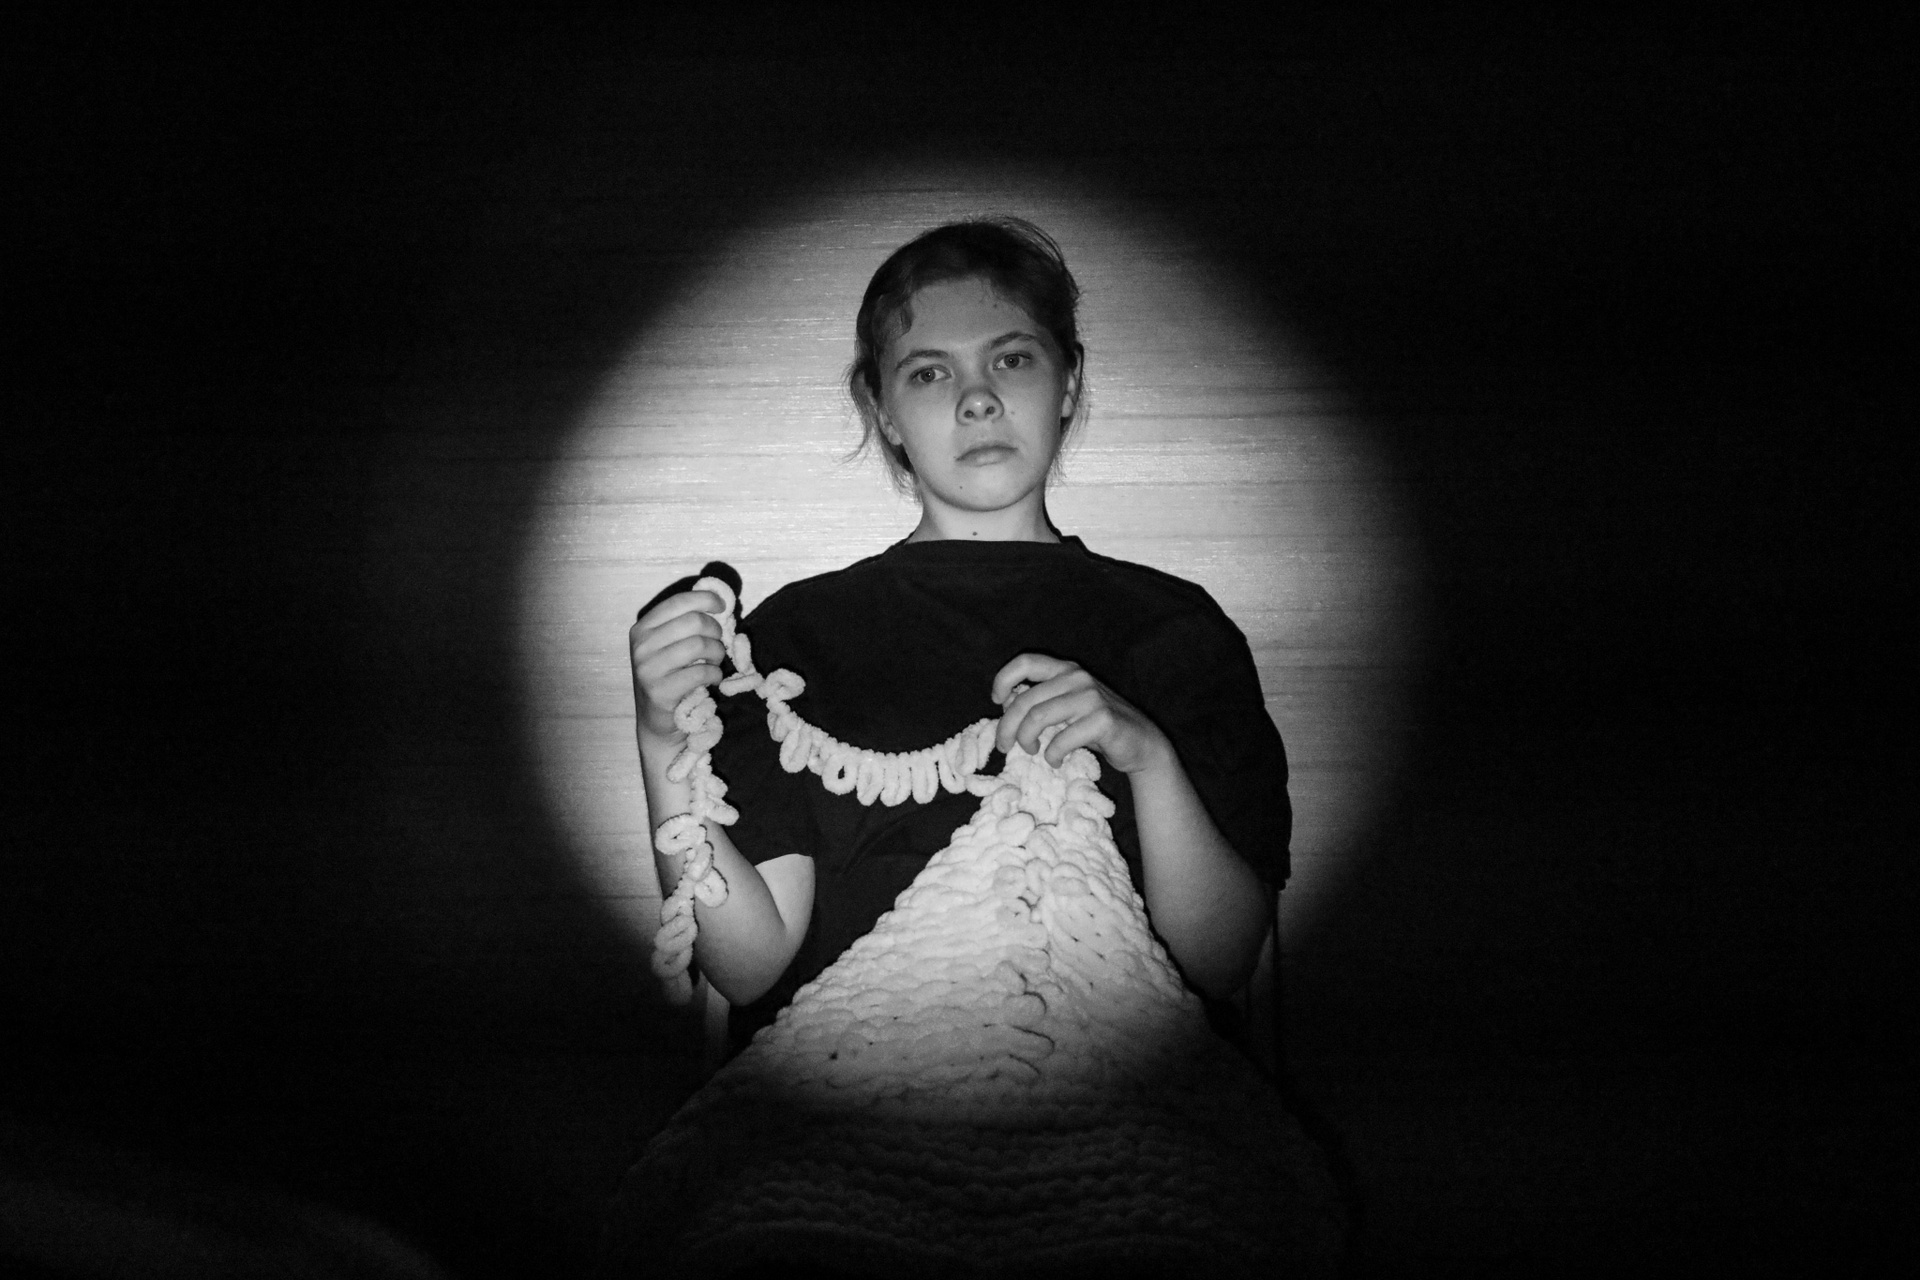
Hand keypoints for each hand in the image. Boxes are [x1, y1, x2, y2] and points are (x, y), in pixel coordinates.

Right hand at [629, 589, 728, 742]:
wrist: (656, 720)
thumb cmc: (670, 677)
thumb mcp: (669, 646)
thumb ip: (686, 624)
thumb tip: (718, 601)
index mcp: (643, 628)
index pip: (678, 602)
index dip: (705, 599)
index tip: (722, 605)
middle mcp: (641, 645)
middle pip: (693, 621)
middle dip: (715, 631)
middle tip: (718, 644)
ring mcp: (648, 668)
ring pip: (699, 645)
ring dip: (717, 653)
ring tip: (714, 662)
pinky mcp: (659, 691)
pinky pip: (700, 672)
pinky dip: (715, 674)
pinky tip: (712, 679)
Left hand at [991, 654, 1173, 775]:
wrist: (1140, 742)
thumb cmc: (1096, 726)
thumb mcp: (1066, 709)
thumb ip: (1040, 702)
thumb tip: (1006, 703)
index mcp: (1067, 670)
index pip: (1026, 662)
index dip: (1004, 679)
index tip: (996, 701)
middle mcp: (1078, 678)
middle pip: (1025, 700)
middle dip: (1007, 727)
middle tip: (1004, 746)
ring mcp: (1091, 697)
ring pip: (1037, 718)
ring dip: (1027, 740)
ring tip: (1032, 751)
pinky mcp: (1102, 719)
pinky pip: (1062, 739)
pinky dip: (1052, 754)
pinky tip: (1055, 760)